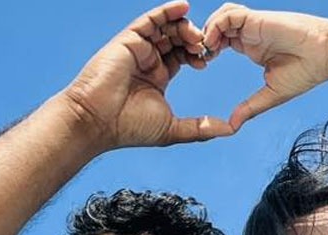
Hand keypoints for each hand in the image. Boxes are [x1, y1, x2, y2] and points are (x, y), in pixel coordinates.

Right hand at [61, 0, 233, 148]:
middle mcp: (147, 61)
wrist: (97, 121)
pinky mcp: (128, 40)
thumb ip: (201, 128)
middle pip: (176, 40)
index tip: (207, 60)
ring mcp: (137, 49)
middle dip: (194, 40)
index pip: (181, 57)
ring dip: (184, 27)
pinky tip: (183, 7)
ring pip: (165, 28)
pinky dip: (166, 11)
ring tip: (197, 36)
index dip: (197, 54)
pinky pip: (150, 20)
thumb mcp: (172, 129)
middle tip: (206, 46)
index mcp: (157, 78)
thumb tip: (230, 130)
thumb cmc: (129, 127)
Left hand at [202, 4, 327, 129]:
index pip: (220, 41)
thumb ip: (250, 107)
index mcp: (250, 47)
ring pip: (220, 17)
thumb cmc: (305, 73)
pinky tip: (214, 43)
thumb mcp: (271, 94)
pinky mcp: (258, 18)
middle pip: (216, 27)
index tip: (202, 65)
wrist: (326, 55)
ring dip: (207, 30)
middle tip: (196, 57)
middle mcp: (249, 34)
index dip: (207, 50)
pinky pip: (229, 14)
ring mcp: (253, 25)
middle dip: (201, 39)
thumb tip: (232, 126)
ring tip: (204, 50)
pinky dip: (217, 25)